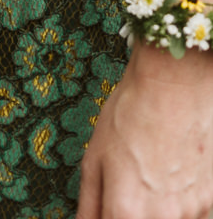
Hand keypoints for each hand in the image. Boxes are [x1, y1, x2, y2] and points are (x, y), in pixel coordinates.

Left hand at [77, 46, 212, 218]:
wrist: (175, 85)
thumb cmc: (132, 113)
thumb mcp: (95, 156)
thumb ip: (90, 202)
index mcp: (126, 210)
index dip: (108, 218)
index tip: (109, 208)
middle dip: (130, 214)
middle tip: (128, 188)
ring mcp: (189, 213)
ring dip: (156, 211)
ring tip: (150, 175)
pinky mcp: (210, 202)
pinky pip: (189, 215)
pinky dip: (177, 203)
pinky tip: (170, 174)